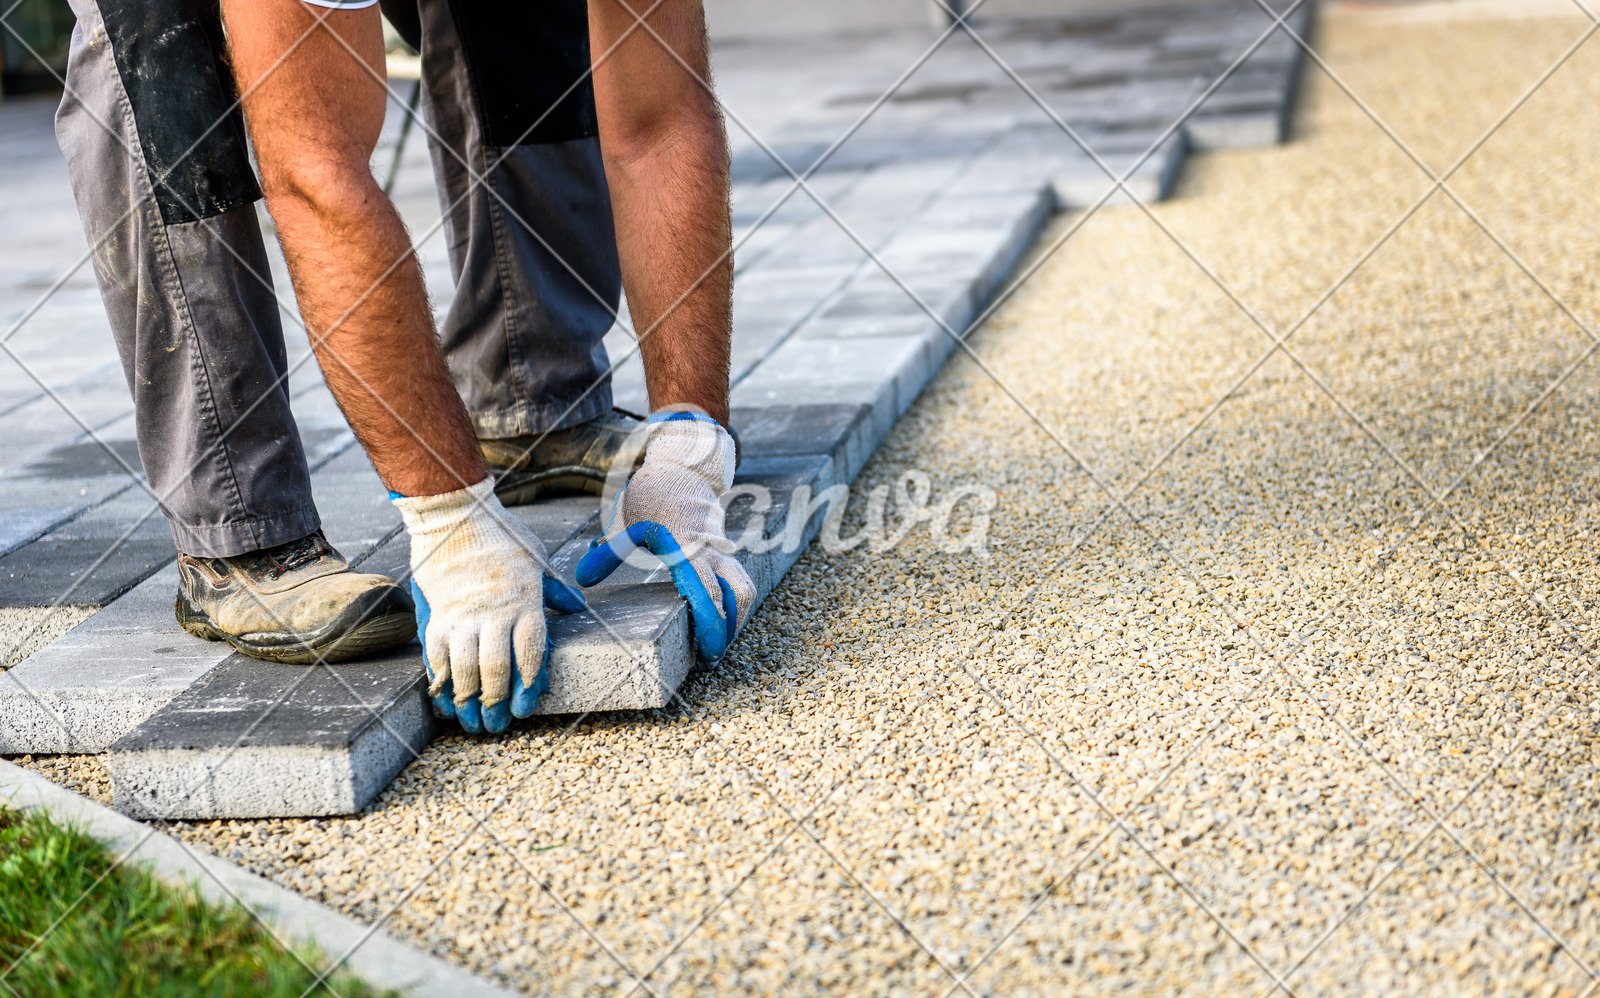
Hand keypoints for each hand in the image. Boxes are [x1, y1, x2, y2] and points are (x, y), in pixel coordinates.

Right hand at [392, 478, 585, 733]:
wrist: (454, 514)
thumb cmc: (501, 536)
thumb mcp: (538, 559)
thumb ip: (556, 590)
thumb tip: (579, 607)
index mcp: (524, 602)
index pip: (530, 653)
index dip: (529, 684)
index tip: (525, 707)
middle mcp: (493, 614)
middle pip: (496, 668)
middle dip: (496, 702)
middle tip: (496, 725)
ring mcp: (461, 617)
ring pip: (464, 668)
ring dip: (468, 701)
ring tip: (471, 722)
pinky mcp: (435, 616)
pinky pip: (435, 657)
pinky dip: (440, 682)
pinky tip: (445, 699)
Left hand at [575, 411, 755, 659]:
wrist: (679, 472)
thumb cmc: (650, 501)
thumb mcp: (625, 525)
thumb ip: (608, 554)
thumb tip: (582, 579)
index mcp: (687, 548)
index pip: (708, 592)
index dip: (711, 624)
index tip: (707, 649)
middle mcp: (711, 551)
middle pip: (735, 596)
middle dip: (727, 630)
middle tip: (710, 656)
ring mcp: (722, 551)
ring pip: (744, 589)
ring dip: (736, 619)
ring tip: (717, 643)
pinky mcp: (726, 552)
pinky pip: (739, 581)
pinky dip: (735, 604)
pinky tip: (721, 621)